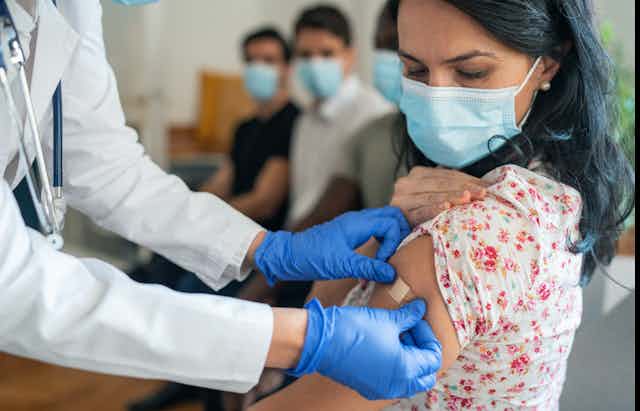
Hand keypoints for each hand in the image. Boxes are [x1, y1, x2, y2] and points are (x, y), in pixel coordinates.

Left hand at [255, 207, 409, 284]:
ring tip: (386, 258)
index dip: (394, 243)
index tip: (383, 262)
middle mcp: (358, 219)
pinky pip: (373, 230)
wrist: (288, 255)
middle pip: (392, 216)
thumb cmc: (312, 257)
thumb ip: (369, 268)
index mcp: (358, 222)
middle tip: (396, 255)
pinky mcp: (349, 233)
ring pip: (383, 222)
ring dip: (390, 238)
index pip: (391, 223)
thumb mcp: (342, 265)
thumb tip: (392, 274)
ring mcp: (353, 225)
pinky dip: (380, 241)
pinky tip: (375, 259)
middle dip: (399, 234)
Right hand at [289, 298, 441, 399]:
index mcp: (406, 369)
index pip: (433, 357)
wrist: (320, 341)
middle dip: (422, 351)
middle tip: (411, 330)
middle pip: (425, 374)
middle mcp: (396, 385)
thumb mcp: (387, 319)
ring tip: (396, 335)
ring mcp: (381, 389)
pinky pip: (392, 382)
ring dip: (410, 359)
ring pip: (409, 380)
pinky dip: (395, 367)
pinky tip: (384, 345)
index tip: (416, 319)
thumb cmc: (354, 329)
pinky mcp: (367, 387)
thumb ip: (409, 316)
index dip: (427, 335)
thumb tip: (420, 308)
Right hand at [391, 167, 489, 226]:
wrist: (392, 232)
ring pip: (431, 196)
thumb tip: (483, 185)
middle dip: (464, 187)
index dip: (467, 179)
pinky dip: (433, 209)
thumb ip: (449, 186)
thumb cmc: (419, 214)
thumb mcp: (433, 195)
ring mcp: (402, 198)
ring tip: (468, 198)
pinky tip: (445, 208)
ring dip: (452, 197)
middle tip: (482, 193)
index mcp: (417, 174)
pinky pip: (419, 211)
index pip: (446, 174)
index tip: (486, 186)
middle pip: (440, 183)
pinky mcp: (400, 214)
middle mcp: (407, 183)